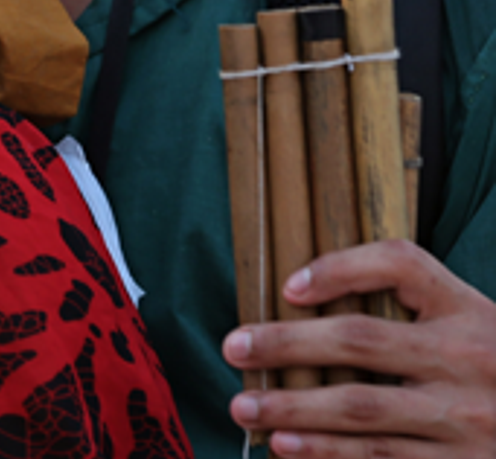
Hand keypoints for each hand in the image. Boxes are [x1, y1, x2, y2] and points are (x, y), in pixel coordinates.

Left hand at [223, 240, 495, 456]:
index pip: (401, 265)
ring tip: (247, 408)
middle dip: (288, 344)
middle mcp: (468, 359)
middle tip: (234, 348)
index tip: (287, 286)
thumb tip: (304, 298)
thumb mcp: (472, 324)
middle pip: (361, 341)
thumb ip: (414, 307)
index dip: (340, 268)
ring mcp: (468, 420)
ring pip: (363, 410)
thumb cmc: (494, 369)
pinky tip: (289, 449)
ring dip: (295, 409)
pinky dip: (330, 455)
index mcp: (469, 311)